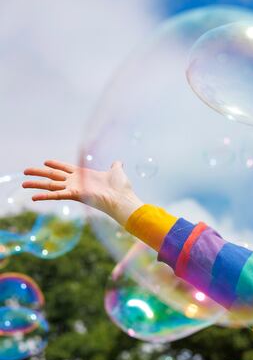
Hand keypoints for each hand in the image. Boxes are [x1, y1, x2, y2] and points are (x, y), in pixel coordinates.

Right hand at [22, 160, 143, 224]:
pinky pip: (57, 195)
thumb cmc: (121, 188)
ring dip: (36, 184)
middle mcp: (77, 182)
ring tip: (23, 183)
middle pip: (53, 175)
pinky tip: (33, 197)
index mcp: (84, 175)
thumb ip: (115, 166)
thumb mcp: (116, 172)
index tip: (46, 161)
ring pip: (51, 185)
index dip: (56, 164)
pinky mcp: (75, 195)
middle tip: (25, 171)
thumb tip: (118, 162)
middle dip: (39, 172)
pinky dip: (45, 196)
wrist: (123, 199)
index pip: (66, 168)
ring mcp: (74, 189)